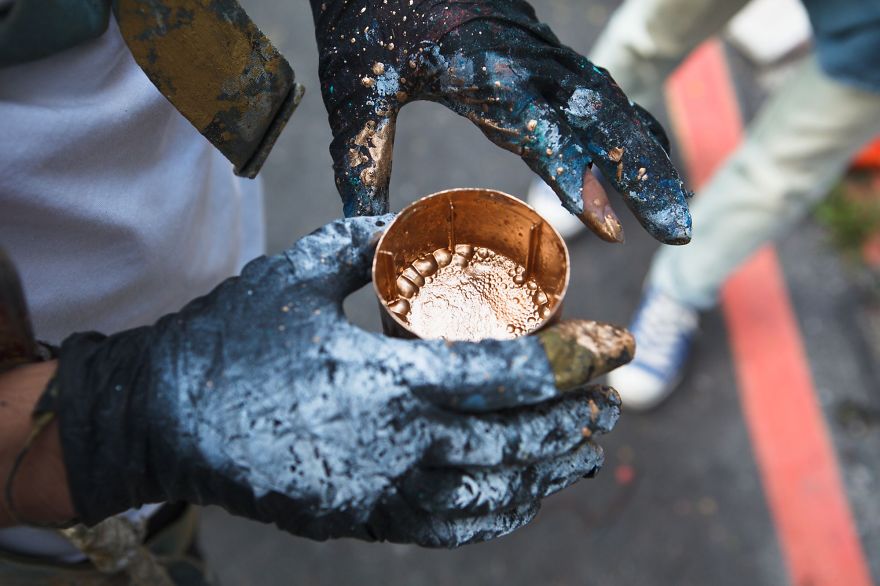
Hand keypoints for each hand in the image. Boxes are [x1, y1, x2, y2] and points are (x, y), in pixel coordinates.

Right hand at [40, 216, 631, 546]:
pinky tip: (520, 495)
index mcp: (382, 381)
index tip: (616, 345)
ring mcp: (374, 494)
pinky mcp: (357, 519)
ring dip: (547, 472)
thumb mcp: (295, 273)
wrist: (159, 418)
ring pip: (488, 495)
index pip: (503, 374)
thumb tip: (418, 223)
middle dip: (573, 418)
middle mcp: (390, 447)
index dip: (570, 359)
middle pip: (512, 442)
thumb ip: (365, 242)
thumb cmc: (227, 339)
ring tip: (583, 450)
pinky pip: (445, 527)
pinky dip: (495, 513)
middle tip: (611, 398)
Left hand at [310, 0, 691, 243]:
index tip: (608, 226)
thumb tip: (367, 235)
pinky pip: (598, 88)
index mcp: (479, 69)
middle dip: (643, 174)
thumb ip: (362, 164)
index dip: (577, 176)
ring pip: (610, 103)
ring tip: (677, 211)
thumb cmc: (365, 13)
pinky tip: (650, 152)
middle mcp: (523, 60)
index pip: (542, 127)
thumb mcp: (355, 92)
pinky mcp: (541, 51)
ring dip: (649, 155)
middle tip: (678, 229)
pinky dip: (631, 124)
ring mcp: (539, 53)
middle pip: (599, 116)